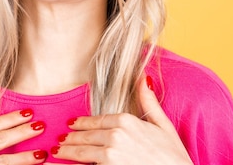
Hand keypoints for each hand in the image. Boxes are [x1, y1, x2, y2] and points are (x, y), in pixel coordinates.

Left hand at [47, 76, 192, 164]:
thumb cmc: (174, 156)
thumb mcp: (163, 125)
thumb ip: (148, 101)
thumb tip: (143, 76)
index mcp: (127, 121)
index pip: (97, 120)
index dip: (82, 123)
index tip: (72, 125)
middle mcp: (116, 136)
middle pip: (87, 136)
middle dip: (72, 139)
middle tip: (60, 142)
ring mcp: (111, 154)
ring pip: (83, 151)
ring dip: (68, 152)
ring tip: (59, 153)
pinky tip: (62, 164)